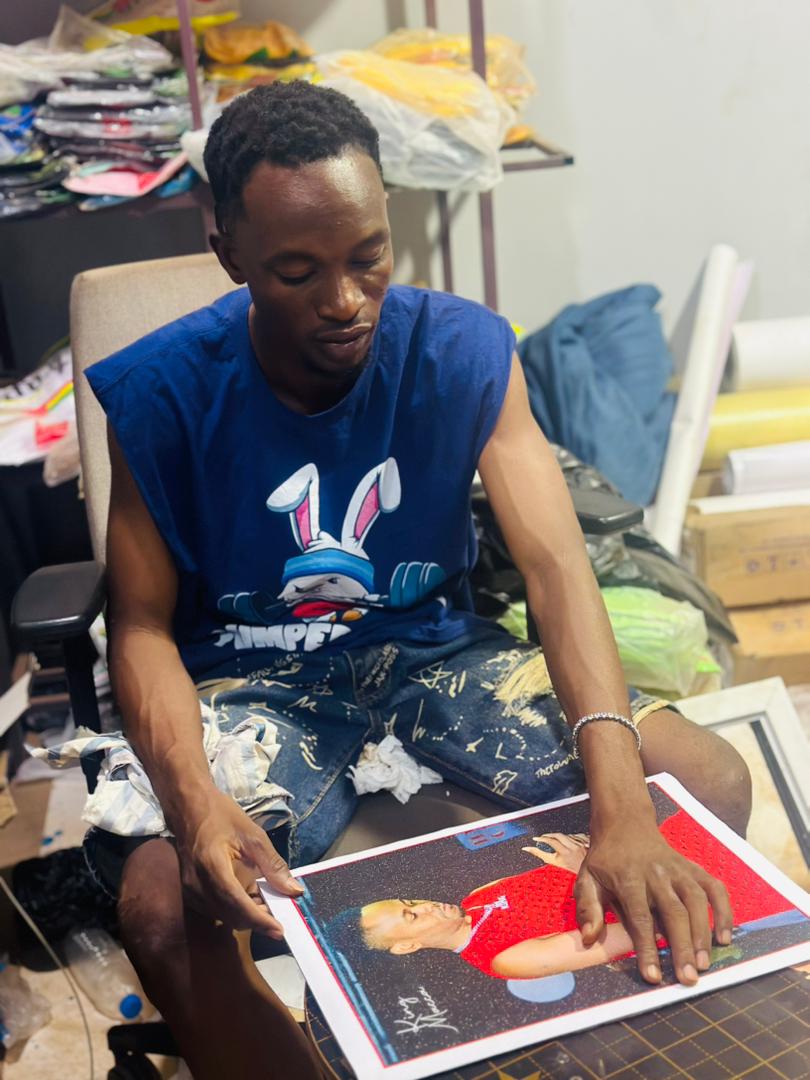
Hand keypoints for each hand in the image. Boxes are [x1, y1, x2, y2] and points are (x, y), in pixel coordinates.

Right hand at [175, 790, 301, 936]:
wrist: (188, 808)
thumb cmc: (221, 816)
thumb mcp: (253, 836)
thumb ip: (273, 865)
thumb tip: (293, 890)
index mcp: (212, 867)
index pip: (237, 903)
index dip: (259, 920)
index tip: (280, 931)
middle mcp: (197, 885)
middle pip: (230, 915)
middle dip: (256, 919)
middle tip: (278, 911)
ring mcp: (191, 891)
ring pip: (223, 916)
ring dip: (245, 915)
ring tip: (265, 901)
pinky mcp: (190, 892)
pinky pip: (215, 909)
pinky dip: (234, 909)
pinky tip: (248, 896)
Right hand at [522, 832, 589, 872]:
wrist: (591, 875)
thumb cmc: (573, 871)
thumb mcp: (556, 865)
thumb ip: (542, 855)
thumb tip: (528, 849)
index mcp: (564, 853)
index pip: (550, 841)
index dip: (541, 839)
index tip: (535, 839)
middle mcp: (573, 847)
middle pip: (557, 835)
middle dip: (548, 835)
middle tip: (543, 837)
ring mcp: (580, 844)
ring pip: (567, 835)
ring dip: (560, 837)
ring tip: (556, 841)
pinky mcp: (586, 842)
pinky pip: (576, 835)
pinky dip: (571, 837)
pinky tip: (569, 841)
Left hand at [573, 818, 732, 985]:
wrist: (625, 822)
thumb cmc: (606, 859)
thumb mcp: (587, 879)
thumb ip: (588, 908)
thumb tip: (588, 938)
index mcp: (628, 877)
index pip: (640, 917)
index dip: (647, 948)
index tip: (653, 976)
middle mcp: (657, 873)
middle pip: (673, 912)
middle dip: (682, 947)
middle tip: (689, 978)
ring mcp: (678, 869)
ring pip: (696, 901)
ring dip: (703, 933)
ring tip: (705, 964)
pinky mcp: (693, 868)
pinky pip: (714, 888)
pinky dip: (724, 911)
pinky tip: (725, 937)